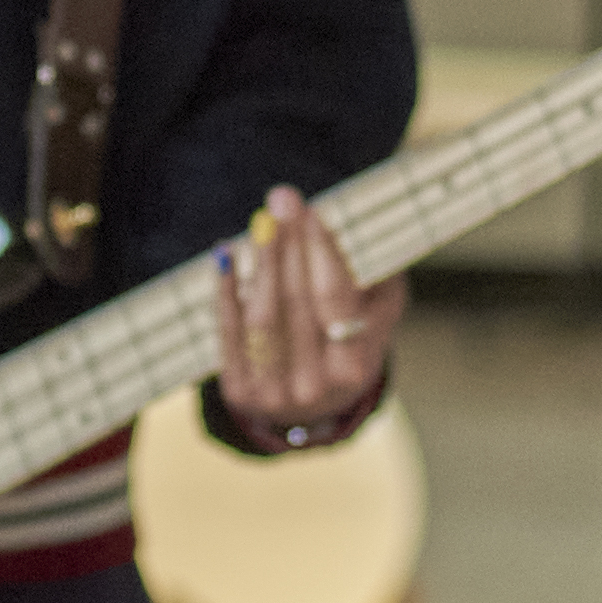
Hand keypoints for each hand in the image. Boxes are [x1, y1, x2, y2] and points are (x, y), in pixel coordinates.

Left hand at [206, 189, 400, 441]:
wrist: (319, 400)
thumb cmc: (352, 333)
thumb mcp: (377, 306)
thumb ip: (369, 268)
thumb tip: (336, 216)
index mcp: (354, 364)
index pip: (335, 299)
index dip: (322, 253)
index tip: (312, 211)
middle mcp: (316, 385)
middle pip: (296, 304)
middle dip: (288, 246)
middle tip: (282, 202)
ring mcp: (275, 394)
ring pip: (261, 318)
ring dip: (258, 263)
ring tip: (260, 224)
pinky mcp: (240, 392)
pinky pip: (228, 332)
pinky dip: (225, 289)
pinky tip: (225, 254)